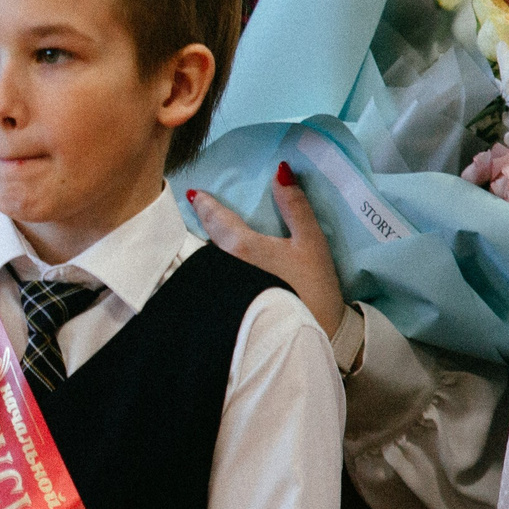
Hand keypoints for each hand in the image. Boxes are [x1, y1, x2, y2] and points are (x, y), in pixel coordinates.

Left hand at [186, 162, 344, 339]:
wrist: (312, 338)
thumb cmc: (313, 288)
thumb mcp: (311, 243)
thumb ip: (295, 206)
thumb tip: (280, 170)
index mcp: (239, 247)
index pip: (215, 218)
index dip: (206, 204)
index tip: (195, 193)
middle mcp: (220, 267)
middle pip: (206, 241)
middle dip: (202, 229)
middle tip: (198, 213)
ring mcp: (218, 289)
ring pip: (207, 262)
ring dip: (205, 251)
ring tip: (209, 240)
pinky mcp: (221, 306)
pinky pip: (212, 281)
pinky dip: (212, 272)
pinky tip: (221, 272)